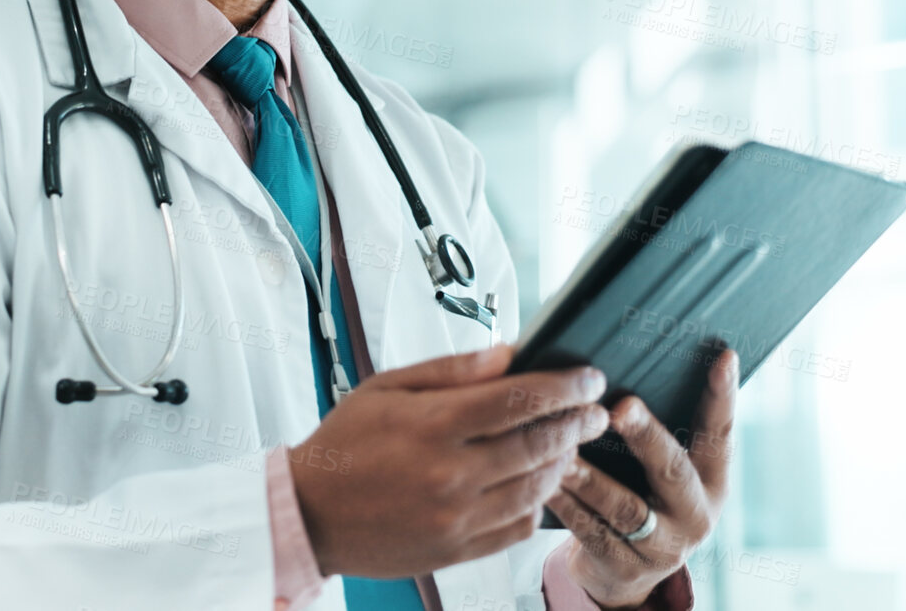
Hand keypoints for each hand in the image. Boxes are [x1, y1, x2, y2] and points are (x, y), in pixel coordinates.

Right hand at [288, 343, 609, 578]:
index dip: (565, 387)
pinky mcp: (457, 550)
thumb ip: (452, 369)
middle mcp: (450, 473)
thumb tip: (508, 354)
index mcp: (432, 425)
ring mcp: (456, 517)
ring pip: (537, 487)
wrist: (309, 515)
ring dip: (562, 461)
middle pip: (538, 443)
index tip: (590, 378)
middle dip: (577, 422)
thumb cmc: (344, 445)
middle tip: (596, 410)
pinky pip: (518, 526)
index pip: (519, 399)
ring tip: (569, 443)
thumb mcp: (387, 387)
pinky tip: (537, 483)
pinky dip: (537, 502)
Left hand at [545, 348, 736, 609]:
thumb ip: (654, 431)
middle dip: (646, 436)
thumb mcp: (661, 472)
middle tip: (622, 407)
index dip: (723, 396)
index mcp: (711, 480)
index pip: (720, 433)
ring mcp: (663, 546)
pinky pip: (591, 531)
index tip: (723, 356)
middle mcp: (695, 513)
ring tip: (564, 447)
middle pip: (673, 469)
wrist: (624, 572)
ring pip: (625, 506)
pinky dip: (566, 504)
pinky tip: (545, 481)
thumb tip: (619, 373)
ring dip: (591, 475)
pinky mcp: (625, 567)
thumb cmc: (639, 497)